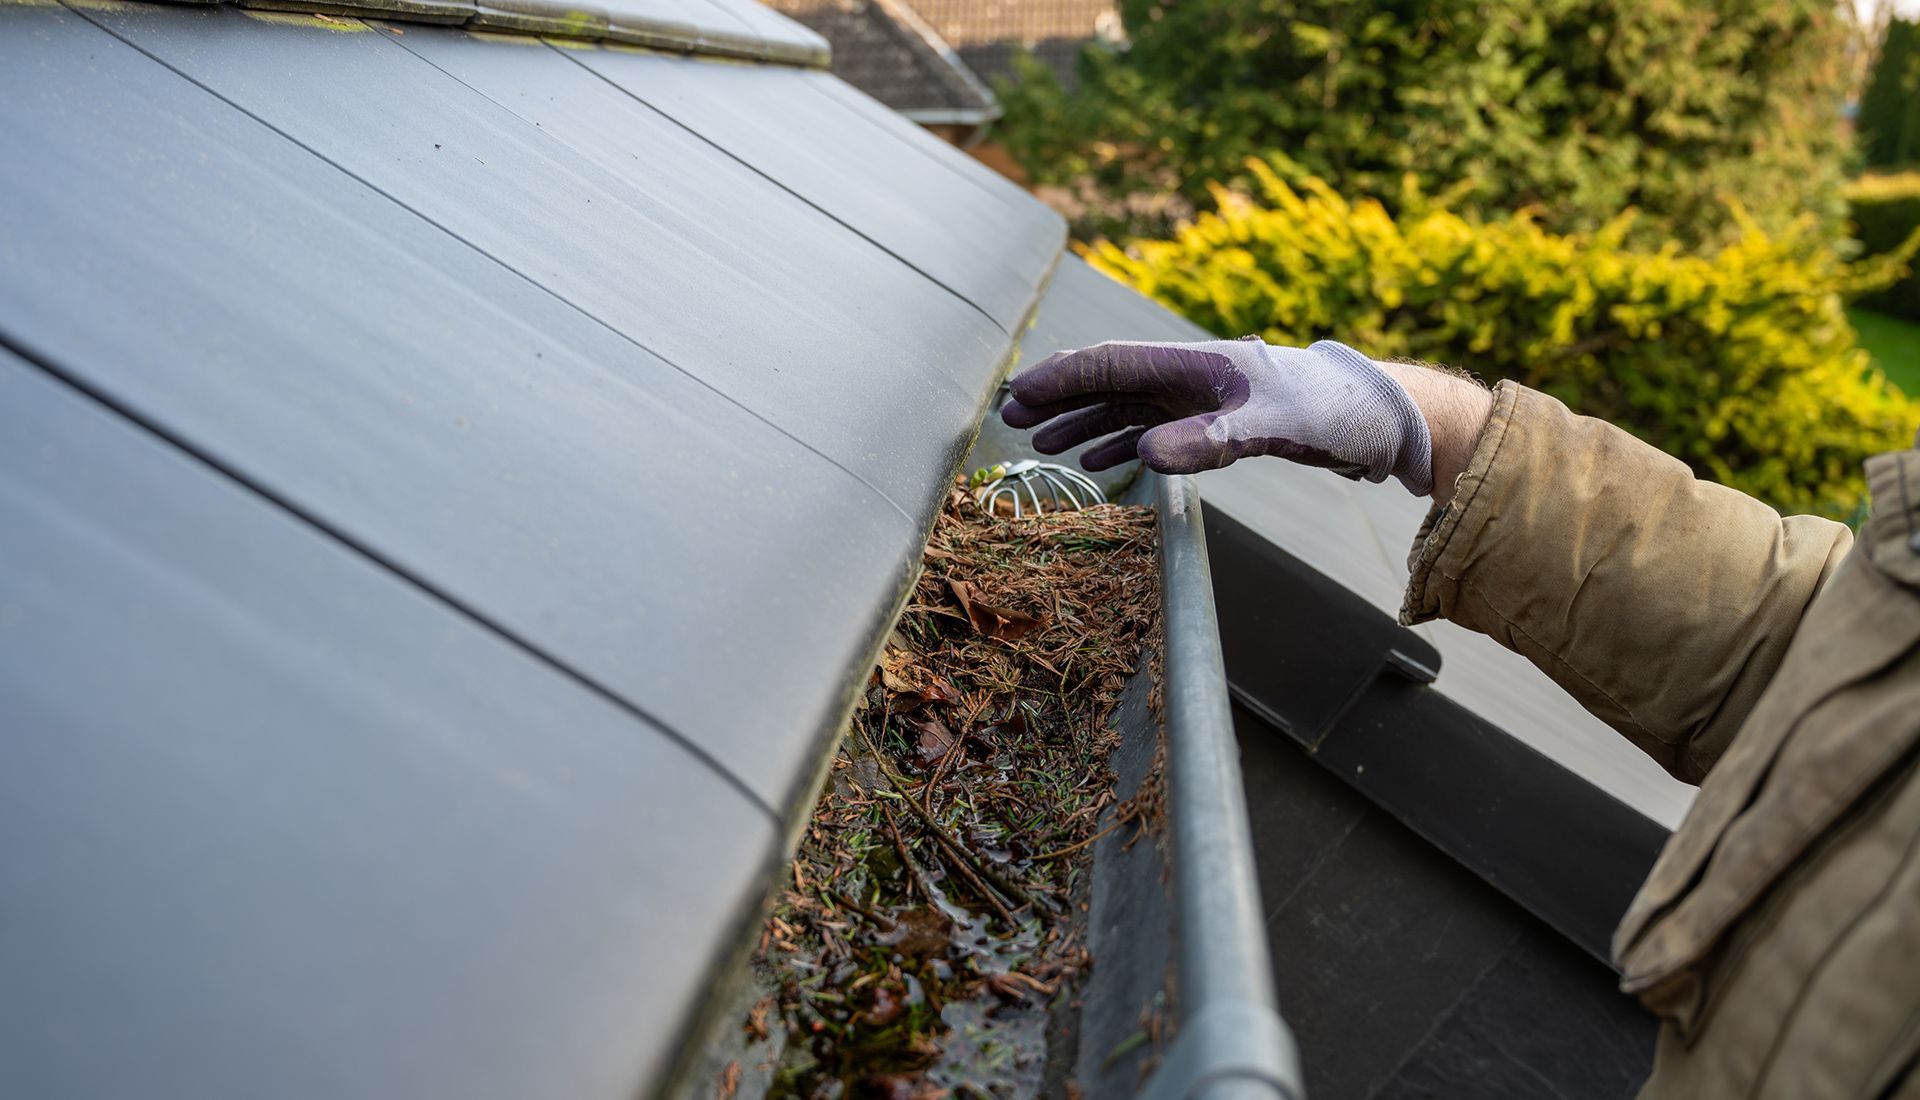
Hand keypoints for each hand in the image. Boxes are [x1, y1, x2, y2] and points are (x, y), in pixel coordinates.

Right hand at [1000, 337, 1435, 494]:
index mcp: (1195, 362)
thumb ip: (1209, 440)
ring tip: (1042, 443)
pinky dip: (1120, 442)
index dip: (1060, 379)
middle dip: (1059, 399)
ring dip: (1084, 423)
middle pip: (1107, 382)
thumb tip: (1143, 456)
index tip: (1019, 398)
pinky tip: (1098, 462)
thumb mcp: (1273, 426)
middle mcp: (1190, 374)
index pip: (1110, 364)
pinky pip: (1153, 428)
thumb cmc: (1332, 409)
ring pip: (1125, 405)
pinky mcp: (1216, 422)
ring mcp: (1201, 397)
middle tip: (1011, 421)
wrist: (1378, 417)